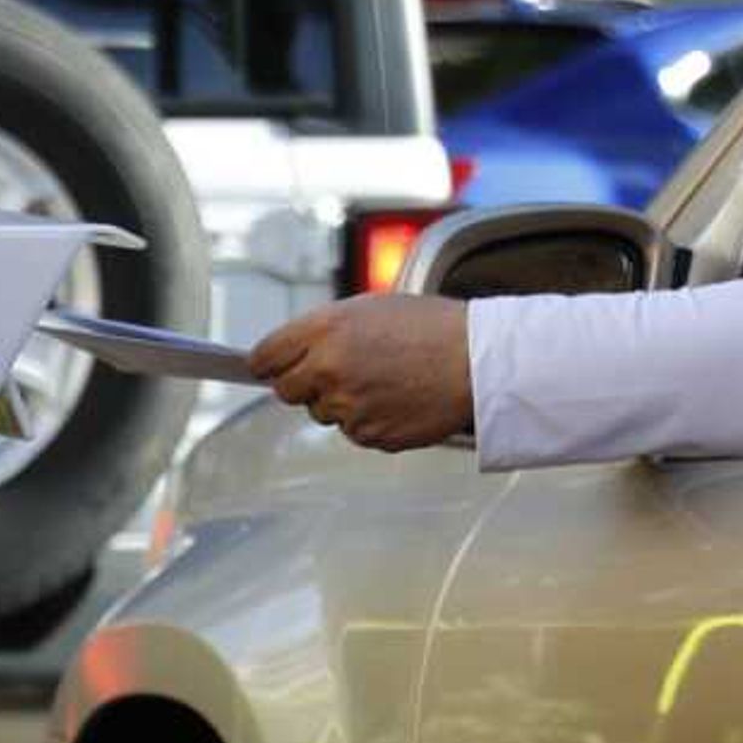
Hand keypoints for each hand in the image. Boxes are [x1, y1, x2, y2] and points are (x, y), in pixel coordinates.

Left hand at [250, 295, 474, 451]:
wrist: (477, 361)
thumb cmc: (432, 328)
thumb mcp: (370, 308)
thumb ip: (324, 330)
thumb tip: (292, 351)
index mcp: (325, 329)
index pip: (265, 357)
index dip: (267, 363)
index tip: (269, 367)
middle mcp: (329, 368)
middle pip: (286, 391)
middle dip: (304, 384)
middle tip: (337, 372)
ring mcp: (347, 406)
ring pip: (323, 413)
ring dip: (341, 402)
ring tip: (383, 380)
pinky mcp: (368, 435)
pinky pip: (353, 431)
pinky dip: (368, 420)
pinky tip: (396, 399)